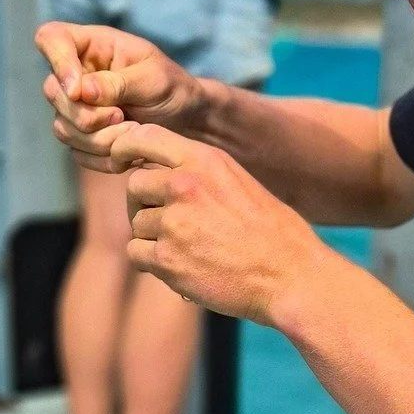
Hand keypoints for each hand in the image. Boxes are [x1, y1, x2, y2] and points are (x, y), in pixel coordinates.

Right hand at [36, 23, 206, 164]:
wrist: (186, 121)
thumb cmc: (172, 87)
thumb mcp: (154, 79)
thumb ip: (118, 82)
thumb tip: (80, 90)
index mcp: (92, 45)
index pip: (50, 38)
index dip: (57, 61)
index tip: (78, 89)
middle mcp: (76, 74)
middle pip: (52, 92)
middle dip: (86, 113)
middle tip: (121, 116)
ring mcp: (75, 106)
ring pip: (62, 127)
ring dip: (98, 138)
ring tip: (133, 131)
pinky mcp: (81, 136)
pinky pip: (77, 151)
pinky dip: (103, 156)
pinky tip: (128, 152)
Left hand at [117, 123, 330, 324]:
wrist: (290, 276)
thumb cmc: (272, 232)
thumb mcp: (239, 182)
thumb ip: (199, 172)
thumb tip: (159, 171)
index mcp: (205, 160)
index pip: (143, 137)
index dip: (126, 149)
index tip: (123, 162)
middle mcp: (185, 185)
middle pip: (134, 185)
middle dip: (144, 203)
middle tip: (168, 222)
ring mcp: (173, 222)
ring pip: (137, 223)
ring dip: (154, 238)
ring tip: (189, 248)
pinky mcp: (167, 259)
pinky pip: (136, 253)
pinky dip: (153, 263)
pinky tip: (182, 266)